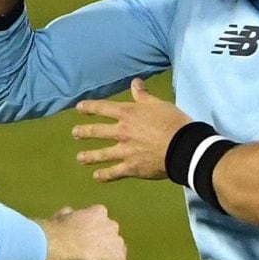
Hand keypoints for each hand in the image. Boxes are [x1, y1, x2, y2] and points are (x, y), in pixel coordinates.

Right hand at [40, 204, 126, 259]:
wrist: (61, 249)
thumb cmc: (56, 234)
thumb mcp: (61, 217)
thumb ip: (69, 216)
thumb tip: (69, 213)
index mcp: (99, 212)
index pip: (100, 225)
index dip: (90, 237)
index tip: (80, 245)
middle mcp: (112, 226)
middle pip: (110, 241)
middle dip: (100, 250)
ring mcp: (118, 243)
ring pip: (115, 256)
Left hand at [73, 80, 192, 182]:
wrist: (183, 147)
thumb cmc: (173, 122)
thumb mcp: (159, 104)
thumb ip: (143, 96)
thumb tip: (135, 82)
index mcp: (127, 114)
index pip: (103, 108)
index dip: (89, 107)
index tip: (79, 108)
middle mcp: (121, 132)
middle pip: (97, 131)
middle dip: (84, 132)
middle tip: (75, 134)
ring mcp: (124, 151)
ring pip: (101, 154)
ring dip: (89, 156)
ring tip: (80, 158)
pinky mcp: (131, 167)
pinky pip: (114, 172)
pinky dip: (104, 175)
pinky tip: (97, 177)